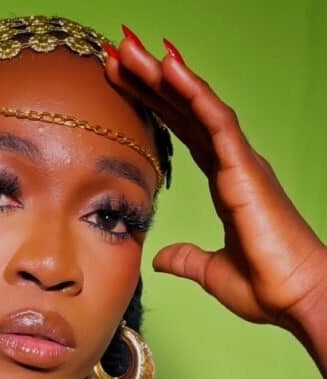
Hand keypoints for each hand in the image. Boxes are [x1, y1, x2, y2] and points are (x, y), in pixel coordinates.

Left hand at [104, 31, 326, 333]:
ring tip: (130, 47)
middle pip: (186, 112)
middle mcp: (234, 165)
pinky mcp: (246, 169)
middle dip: (151, 80)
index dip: (156, 107)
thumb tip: (162, 257)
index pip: (185, 134)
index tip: (122, 84)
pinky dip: (193, 93)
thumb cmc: (267, 286)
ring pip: (198, 106)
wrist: (296, 298)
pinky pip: (217, 121)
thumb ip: (187, 259)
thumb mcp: (212, 272)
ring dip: (164, 75)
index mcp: (226, 185)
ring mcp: (241, 163)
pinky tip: (169, 68)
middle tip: (116, 49)